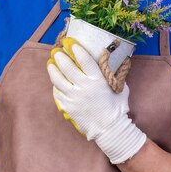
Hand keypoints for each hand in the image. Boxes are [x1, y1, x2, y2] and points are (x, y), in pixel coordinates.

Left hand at [47, 37, 145, 163]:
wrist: (110, 129)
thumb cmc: (117, 107)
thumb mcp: (120, 87)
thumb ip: (113, 74)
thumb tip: (110, 60)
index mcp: (97, 80)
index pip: (83, 59)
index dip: (75, 48)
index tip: (70, 42)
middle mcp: (83, 87)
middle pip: (66, 66)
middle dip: (60, 56)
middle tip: (57, 50)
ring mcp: (73, 98)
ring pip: (57, 79)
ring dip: (52, 68)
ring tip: (51, 62)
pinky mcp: (67, 106)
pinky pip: (57, 92)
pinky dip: (55, 85)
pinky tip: (55, 80)